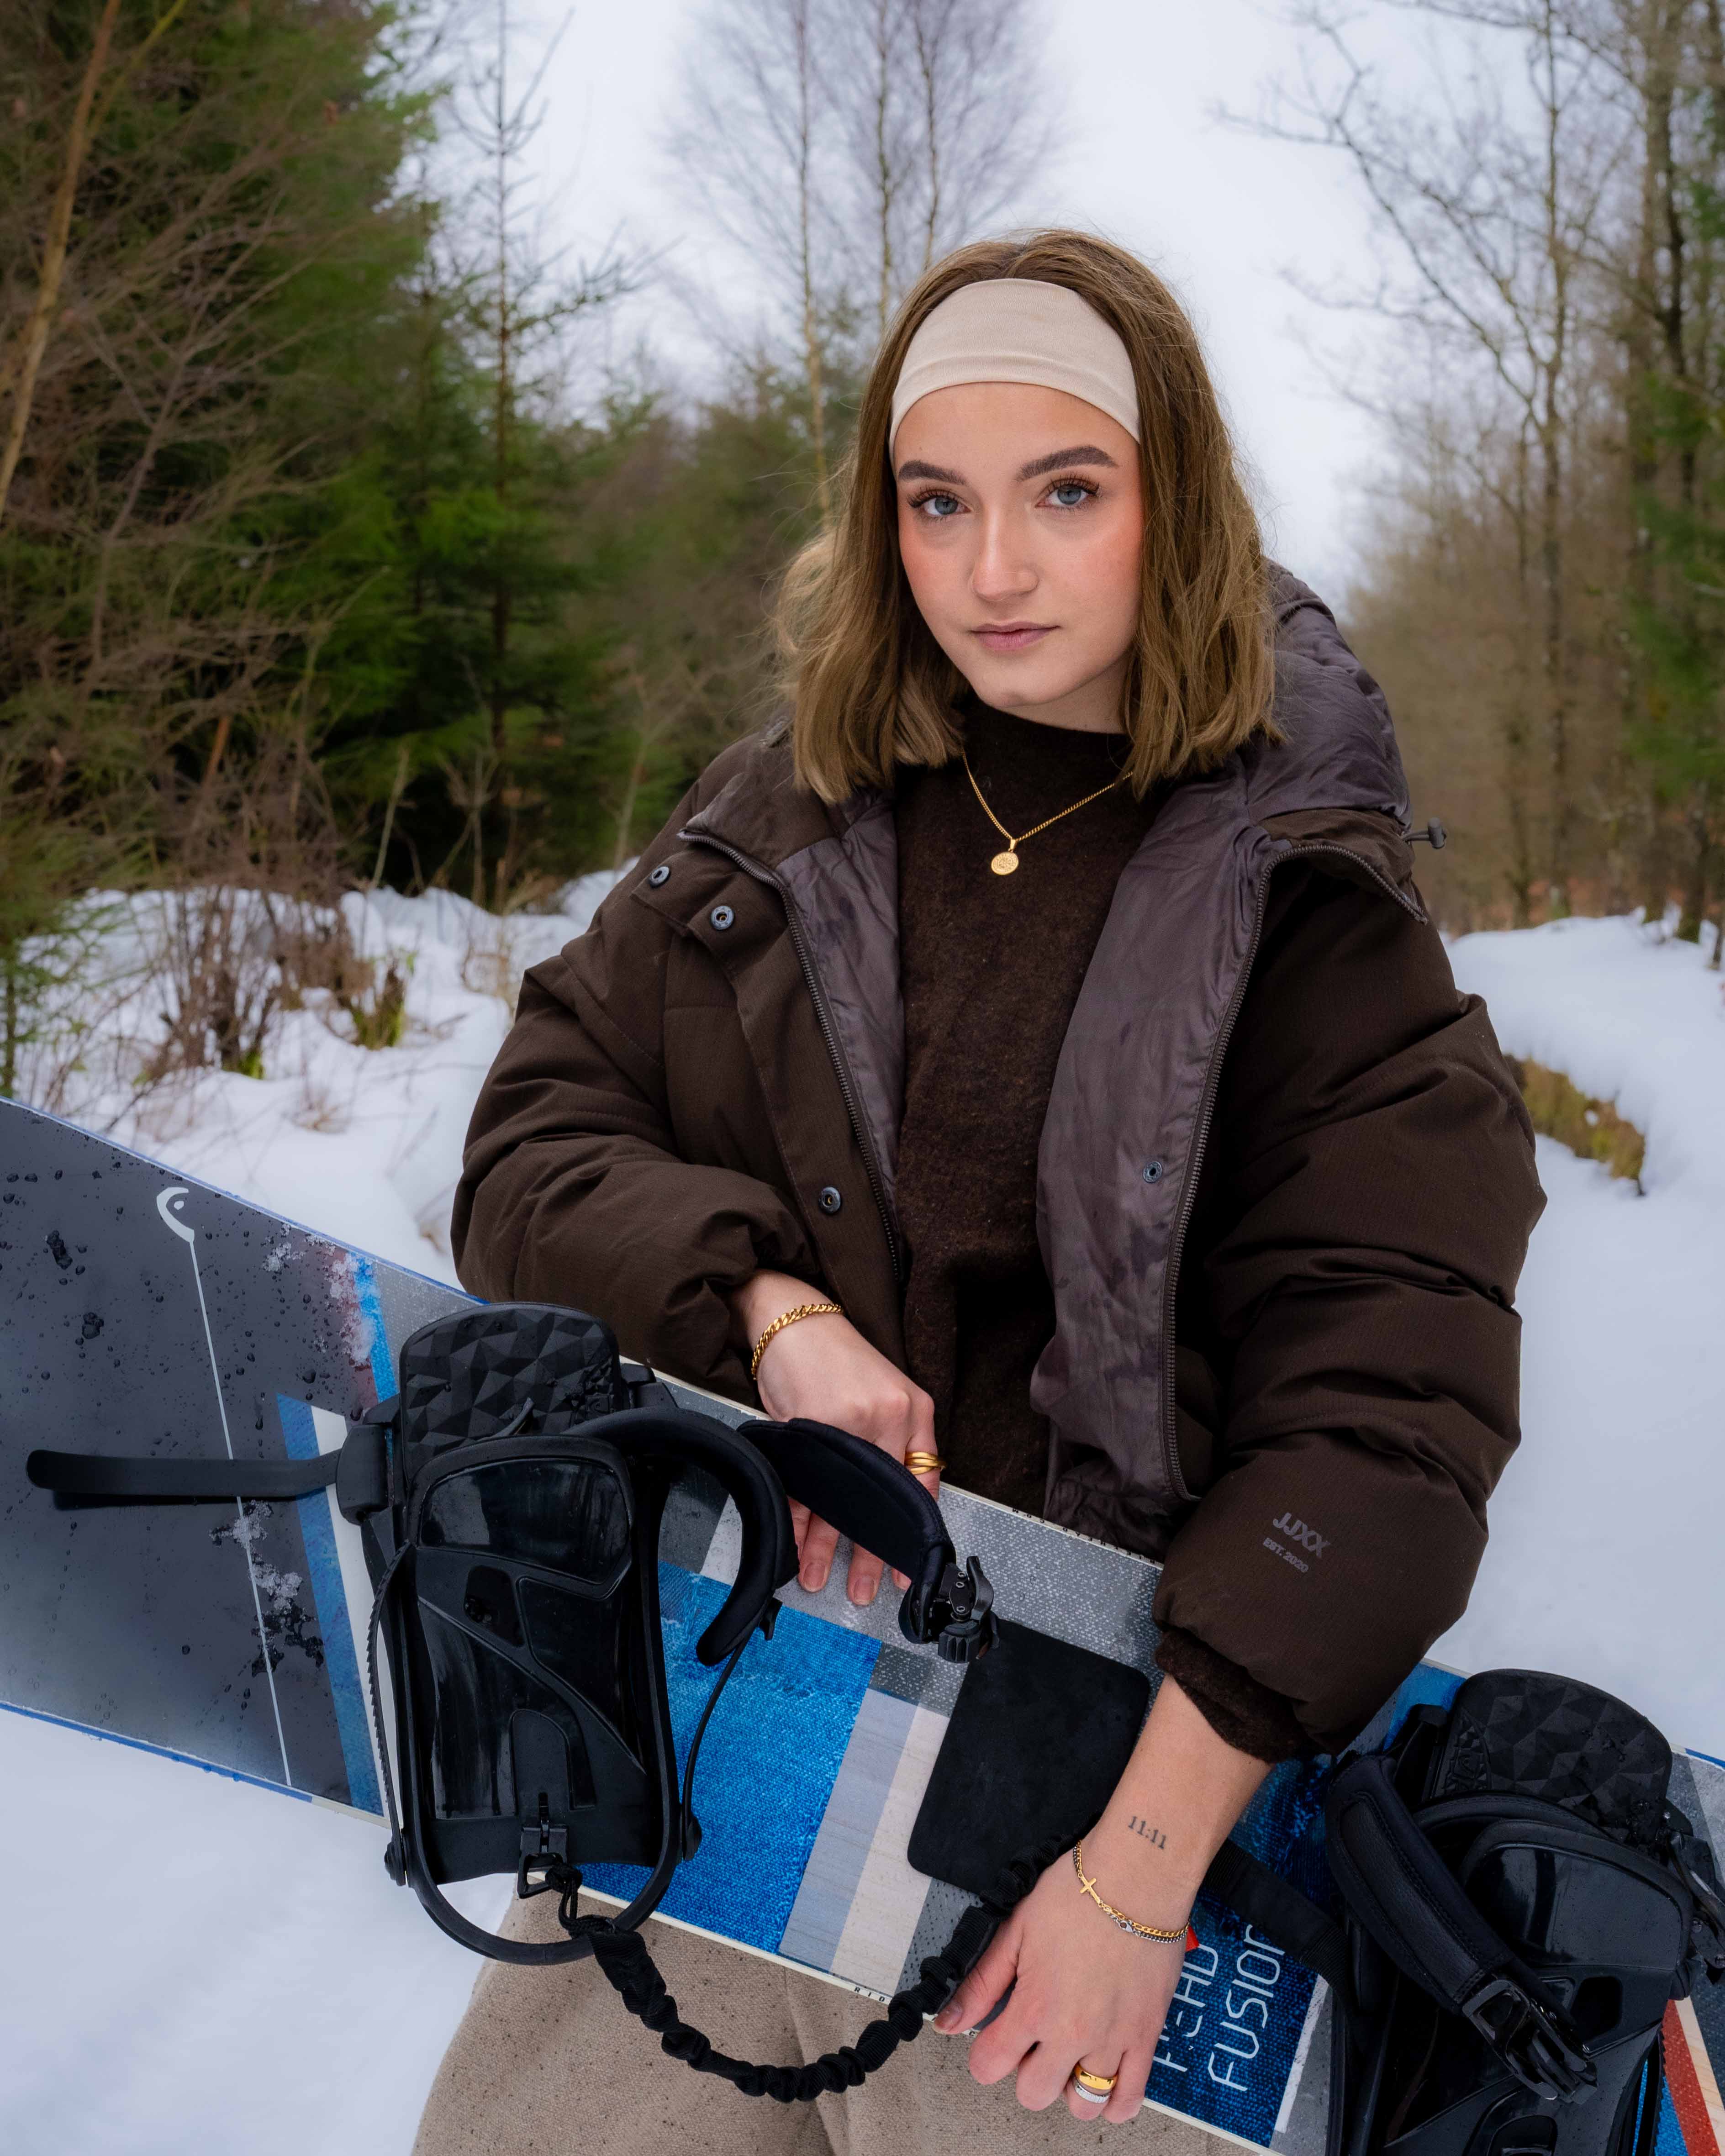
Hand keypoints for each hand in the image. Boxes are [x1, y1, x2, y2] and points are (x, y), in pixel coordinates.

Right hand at [731, 1269, 937, 1605]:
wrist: (795, 1317)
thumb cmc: (838, 1358)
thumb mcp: (884, 1392)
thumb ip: (894, 1442)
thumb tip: (888, 1505)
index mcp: (915, 1410)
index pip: (922, 1485)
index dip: (911, 1534)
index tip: (905, 1569)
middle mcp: (890, 1416)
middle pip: (883, 1502)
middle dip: (870, 1552)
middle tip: (866, 1589)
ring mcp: (852, 1420)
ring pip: (841, 1499)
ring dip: (827, 1545)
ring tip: (819, 1577)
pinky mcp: (813, 1422)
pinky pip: (806, 1484)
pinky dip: (798, 1518)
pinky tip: (794, 1543)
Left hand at [933, 1676, 1272, 2120]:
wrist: (1136, 1878)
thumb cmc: (1077, 1893)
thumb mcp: (1015, 1930)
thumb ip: (981, 1983)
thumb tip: (947, 2021)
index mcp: (1035, 2006)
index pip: (990, 2066)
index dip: (984, 2055)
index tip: (993, 2039)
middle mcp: (1072, 2033)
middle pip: (1034, 2094)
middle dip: (1026, 2071)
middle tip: (1034, 2041)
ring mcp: (1112, 2040)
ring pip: (1082, 2104)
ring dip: (1069, 2087)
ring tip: (1069, 2055)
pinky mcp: (1146, 2037)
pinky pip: (1130, 2099)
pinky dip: (1114, 2102)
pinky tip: (1103, 2076)